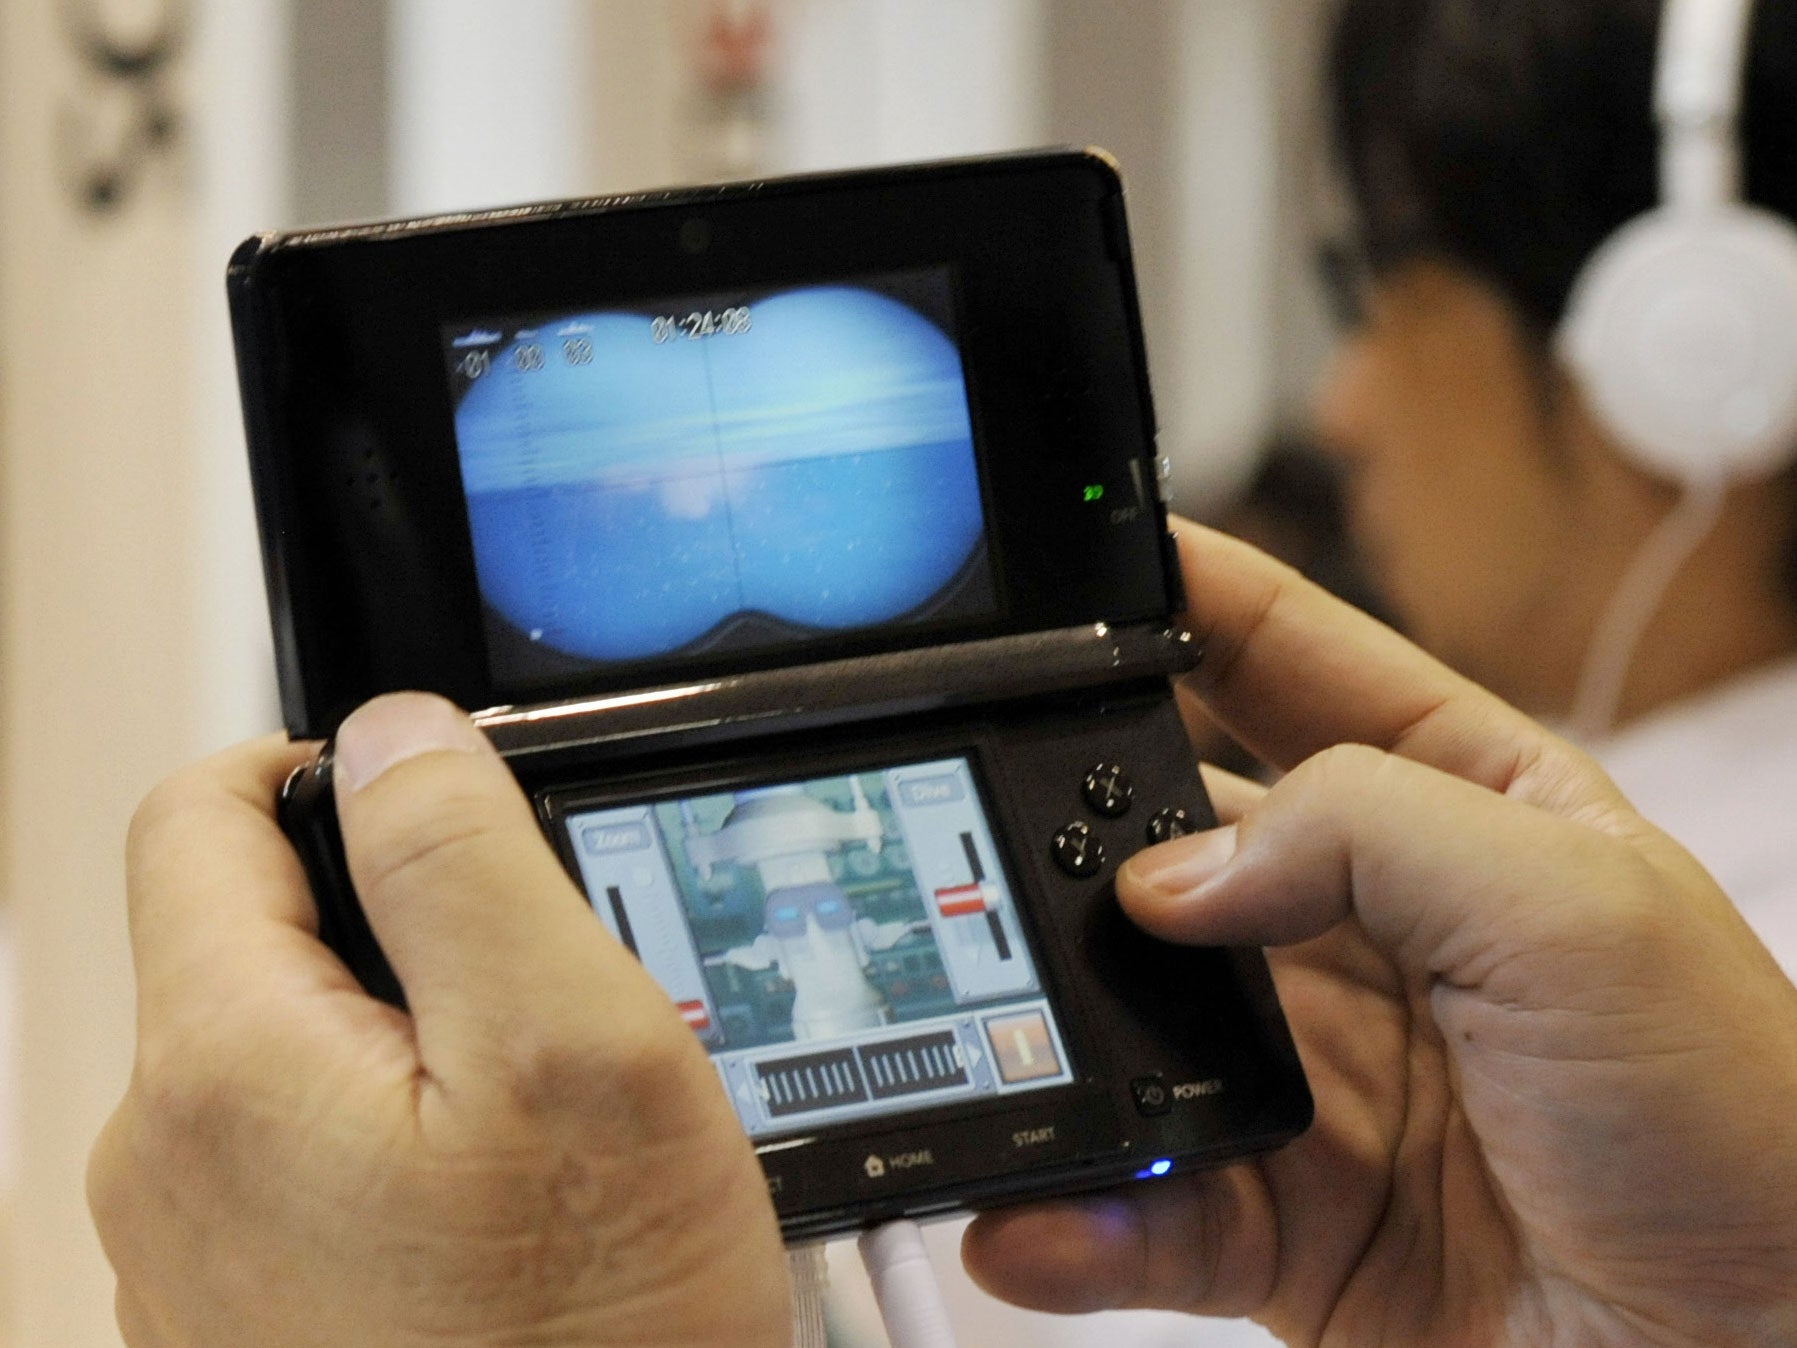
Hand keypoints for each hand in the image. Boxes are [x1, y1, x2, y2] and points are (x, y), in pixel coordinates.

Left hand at [89, 693, 788, 1347]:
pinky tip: (498, 1202)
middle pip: (240, 936)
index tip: (408, 784)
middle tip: (528, 972)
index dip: (309, 763)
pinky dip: (392, 1136)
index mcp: (223, 1067)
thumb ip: (464, 857)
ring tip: (530, 1107)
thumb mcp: (573, 1044)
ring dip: (400, 1034)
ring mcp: (193, 1257)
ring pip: (280, 1051)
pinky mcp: (246, 1318)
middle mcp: (167, 1163)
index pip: (194, 815)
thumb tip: (390, 737)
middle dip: (384, 918)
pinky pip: (298, 1160)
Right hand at [963, 522, 1796, 1345]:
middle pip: (1178, 846)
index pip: (1290, 667)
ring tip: (987, 1043)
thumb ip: (1366, 832)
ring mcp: (1319, 1071)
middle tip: (983, 838)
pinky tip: (1040, 1214)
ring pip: (1138, 1027)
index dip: (1185, 606)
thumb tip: (1170, 875)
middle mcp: (1373, 927)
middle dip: (1076, 836)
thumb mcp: (1578, 912)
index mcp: (1463, 807)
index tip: (1067, 572)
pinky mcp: (1282, 1216)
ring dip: (1055, 1039)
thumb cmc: (1741, 1127)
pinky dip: (1080, 1212)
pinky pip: (1150, 1200)